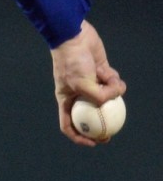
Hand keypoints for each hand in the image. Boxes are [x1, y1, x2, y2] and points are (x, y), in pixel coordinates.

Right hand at [51, 19, 125, 145]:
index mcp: (66, 99)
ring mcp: (91, 84)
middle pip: (91, 115)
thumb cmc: (71, 62)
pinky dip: (113, 79)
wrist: (74, 38)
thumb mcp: (82, 84)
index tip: (94, 142)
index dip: (80, 137)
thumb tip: (112, 103)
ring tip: (106, 79)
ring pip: (107, 97)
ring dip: (111, 90)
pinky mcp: (102, 73)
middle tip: (113, 132)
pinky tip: (106, 69)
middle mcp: (78, 94)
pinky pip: (113, 83)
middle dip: (103, 125)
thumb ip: (98, 98)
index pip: (69, 124)